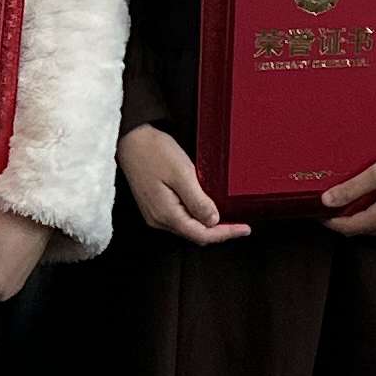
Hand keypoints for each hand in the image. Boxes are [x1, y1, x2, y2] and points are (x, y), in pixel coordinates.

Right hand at [119, 124, 250, 245]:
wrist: (131, 140)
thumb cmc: (154, 152)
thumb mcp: (182, 174)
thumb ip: (198, 200)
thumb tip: (213, 221)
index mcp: (166, 214)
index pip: (201, 235)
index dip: (225, 234)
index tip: (244, 229)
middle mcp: (159, 220)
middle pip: (195, 234)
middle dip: (218, 232)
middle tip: (239, 224)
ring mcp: (155, 214)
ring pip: (187, 228)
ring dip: (207, 225)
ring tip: (227, 217)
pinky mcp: (154, 206)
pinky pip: (179, 218)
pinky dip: (195, 217)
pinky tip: (205, 208)